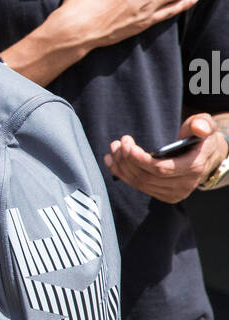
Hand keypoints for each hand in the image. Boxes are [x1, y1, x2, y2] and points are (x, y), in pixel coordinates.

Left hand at [103, 114, 228, 201]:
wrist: (206, 157)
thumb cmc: (202, 138)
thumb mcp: (206, 126)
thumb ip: (202, 124)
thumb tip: (199, 128)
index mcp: (194, 167)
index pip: (161, 169)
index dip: (140, 159)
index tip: (126, 145)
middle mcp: (184, 185)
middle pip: (146, 177)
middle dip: (127, 159)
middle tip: (118, 143)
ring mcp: (173, 193)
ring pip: (140, 183)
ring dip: (122, 166)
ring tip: (115, 148)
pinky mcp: (164, 196)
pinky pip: (139, 187)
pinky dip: (123, 174)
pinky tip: (112, 161)